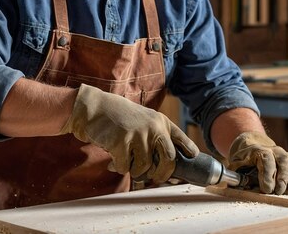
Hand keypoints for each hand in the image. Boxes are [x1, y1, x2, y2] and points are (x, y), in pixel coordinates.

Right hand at [59, 84, 198, 183]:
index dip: (189, 149)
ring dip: (134, 170)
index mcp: (160, 121)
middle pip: (168, 159)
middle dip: (163, 174)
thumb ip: (154, 135)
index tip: (193, 157)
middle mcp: (153, 127)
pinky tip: (112, 161)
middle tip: (156, 179)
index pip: (180, 138)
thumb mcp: (142, 119)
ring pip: (144, 167)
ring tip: (124, 162)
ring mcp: (138, 134)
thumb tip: (165, 164)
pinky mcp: (122, 142)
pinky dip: (118, 167)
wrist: (94, 108)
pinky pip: (125, 167)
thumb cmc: (118, 117)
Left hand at [228, 131, 287, 193]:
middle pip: (282, 160)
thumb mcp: (236, 164)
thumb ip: (237, 174)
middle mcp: (275, 151)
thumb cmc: (243, 159)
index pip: (265, 159)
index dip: (267, 174)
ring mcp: (286, 156)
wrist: (251, 144)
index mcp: (259, 150)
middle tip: (279, 191)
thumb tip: (238, 184)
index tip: (267, 189)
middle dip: (282, 177)